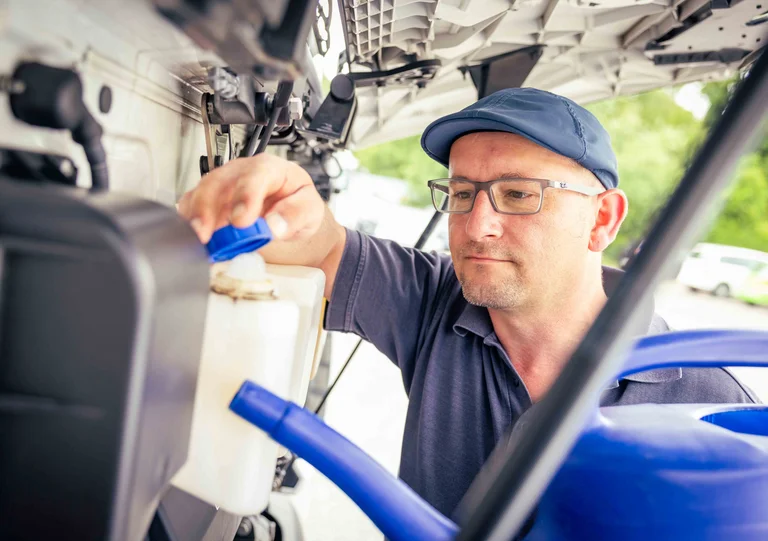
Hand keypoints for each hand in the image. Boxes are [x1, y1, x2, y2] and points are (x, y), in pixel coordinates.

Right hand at [177, 154, 324, 243]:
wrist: (289, 209)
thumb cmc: (296, 203)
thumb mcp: (310, 209)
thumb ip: (295, 215)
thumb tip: (274, 226)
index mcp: (270, 168)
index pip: (255, 176)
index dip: (245, 197)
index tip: (240, 221)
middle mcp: (242, 171)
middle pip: (219, 182)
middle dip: (208, 208)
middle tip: (206, 234)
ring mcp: (224, 182)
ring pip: (201, 192)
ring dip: (195, 217)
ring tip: (198, 239)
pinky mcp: (211, 197)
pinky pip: (192, 203)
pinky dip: (189, 220)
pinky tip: (192, 236)